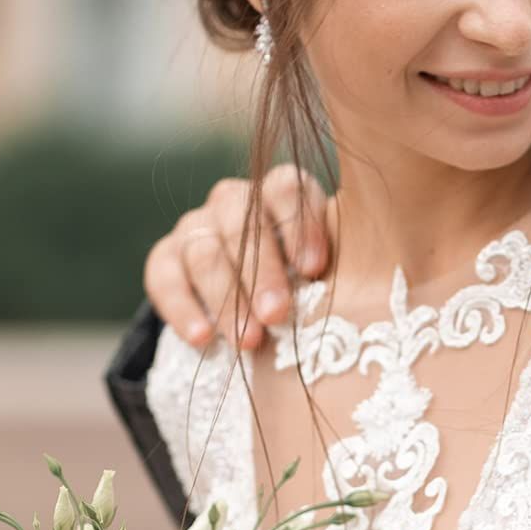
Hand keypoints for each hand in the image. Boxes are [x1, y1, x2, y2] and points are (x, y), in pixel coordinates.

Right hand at [144, 165, 331, 349]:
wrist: (252, 297)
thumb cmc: (306, 276)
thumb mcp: (326, 263)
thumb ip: (340, 260)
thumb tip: (366, 286)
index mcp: (281, 192)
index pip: (285, 188)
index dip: (299, 226)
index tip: (313, 269)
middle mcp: (234, 200)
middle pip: (242, 222)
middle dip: (261, 273)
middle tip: (277, 314)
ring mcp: (196, 225)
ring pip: (205, 252)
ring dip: (227, 300)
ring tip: (249, 341)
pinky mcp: (165, 256)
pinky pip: (165, 277)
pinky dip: (183, 310)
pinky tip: (203, 339)